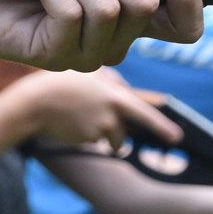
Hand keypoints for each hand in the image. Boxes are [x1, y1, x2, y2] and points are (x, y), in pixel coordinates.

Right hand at [9, 69, 181, 150]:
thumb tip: (125, 90)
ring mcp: (98, 130)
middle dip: (116, 135)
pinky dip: (83, 133)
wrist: (36, 101)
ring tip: (78, 116)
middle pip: (122, 133)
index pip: (145, 114)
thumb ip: (112, 81)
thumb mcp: (90, 73)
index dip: (162, 127)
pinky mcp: (85, 140)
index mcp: (115, 97)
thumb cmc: (63, 82)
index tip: (177, 138)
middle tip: (118, 134)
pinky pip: (90, 139)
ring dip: (98, 132)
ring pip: (106, 137)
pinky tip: (70, 121)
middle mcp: (111, 116)